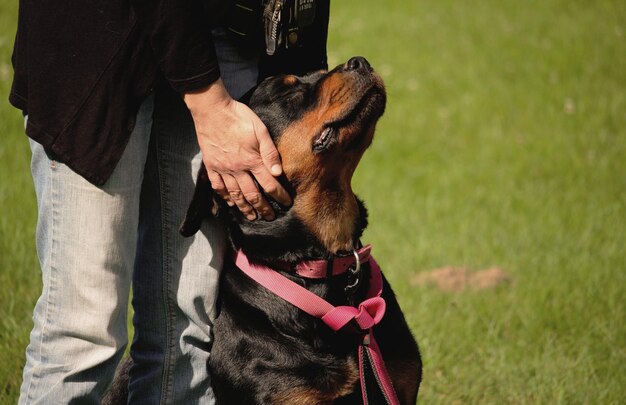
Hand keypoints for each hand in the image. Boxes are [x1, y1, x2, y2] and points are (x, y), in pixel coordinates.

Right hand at [184, 79, 291, 220]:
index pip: (269, 184)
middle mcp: (238, 169)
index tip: (286, 203)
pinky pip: (218, 187)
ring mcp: (223, 169)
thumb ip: (270, 152)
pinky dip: (225, 197)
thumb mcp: (260, 130)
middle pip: (253, 194)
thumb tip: (278, 173)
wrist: (212, 110)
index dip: (279, 196)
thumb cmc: (239, 117)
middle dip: (264, 208)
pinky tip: (230, 204)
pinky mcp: (211, 166)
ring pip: (235, 195)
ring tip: (252, 217)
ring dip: (245, 208)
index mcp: (252, 160)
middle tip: (270, 217)